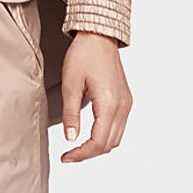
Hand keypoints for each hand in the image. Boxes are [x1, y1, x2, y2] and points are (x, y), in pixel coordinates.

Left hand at [60, 31, 132, 162]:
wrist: (99, 35)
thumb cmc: (84, 53)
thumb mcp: (70, 83)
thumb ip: (71, 113)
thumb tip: (71, 138)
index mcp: (110, 103)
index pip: (99, 142)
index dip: (82, 154)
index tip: (66, 157)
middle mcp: (123, 106)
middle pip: (109, 144)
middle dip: (89, 153)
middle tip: (69, 154)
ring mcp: (126, 103)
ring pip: (116, 137)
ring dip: (98, 145)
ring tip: (77, 146)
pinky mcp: (125, 99)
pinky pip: (118, 126)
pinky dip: (105, 134)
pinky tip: (90, 132)